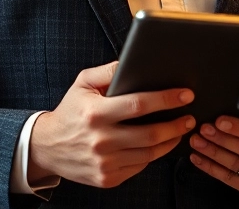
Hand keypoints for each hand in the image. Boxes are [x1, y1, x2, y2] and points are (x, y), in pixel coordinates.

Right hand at [28, 61, 196, 187]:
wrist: (47, 147)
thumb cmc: (70, 111)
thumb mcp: (83, 83)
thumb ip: (109, 71)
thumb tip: (134, 61)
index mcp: (96, 113)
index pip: (139, 104)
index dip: (167, 99)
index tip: (186, 95)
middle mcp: (101, 140)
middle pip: (150, 134)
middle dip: (176, 124)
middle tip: (191, 117)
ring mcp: (105, 162)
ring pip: (149, 153)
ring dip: (170, 141)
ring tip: (181, 130)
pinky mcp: (107, 178)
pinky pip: (139, 166)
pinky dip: (153, 155)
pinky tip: (160, 144)